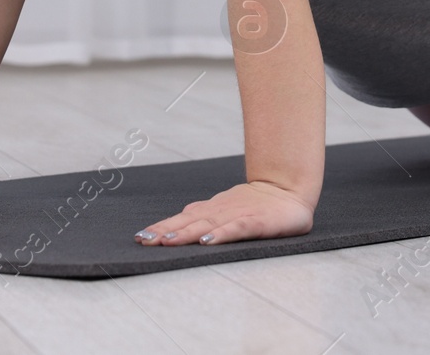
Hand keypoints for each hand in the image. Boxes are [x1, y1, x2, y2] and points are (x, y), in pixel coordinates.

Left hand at [135, 180, 314, 246]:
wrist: (289, 188)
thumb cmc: (258, 202)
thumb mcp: (228, 207)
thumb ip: (206, 214)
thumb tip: (180, 218)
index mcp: (212, 210)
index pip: (182, 219)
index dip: (161, 227)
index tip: (140, 236)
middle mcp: (220, 211)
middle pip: (188, 222)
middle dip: (165, 231)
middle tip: (144, 240)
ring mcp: (238, 215)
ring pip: (208, 225)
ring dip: (185, 233)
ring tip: (166, 241)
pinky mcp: (257, 222)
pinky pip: (236, 229)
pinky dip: (221, 234)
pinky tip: (208, 242)